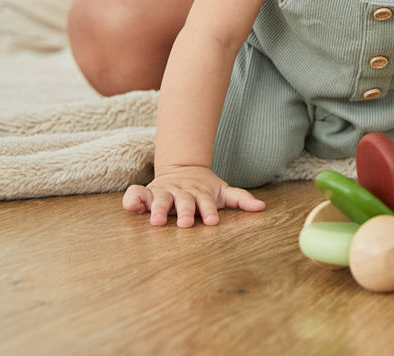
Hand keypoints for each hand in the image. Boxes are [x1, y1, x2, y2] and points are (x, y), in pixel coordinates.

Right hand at [123, 166, 265, 226]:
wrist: (184, 169)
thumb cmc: (204, 189)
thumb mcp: (223, 191)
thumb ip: (240, 198)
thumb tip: (262, 207)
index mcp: (200, 195)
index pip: (206, 204)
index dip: (209, 212)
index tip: (214, 221)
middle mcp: (182, 194)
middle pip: (184, 203)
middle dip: (185, 212)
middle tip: (185, 223)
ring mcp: (164, 193)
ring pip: (160, 200)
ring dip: (157, 210)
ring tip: (155, 221)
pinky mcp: (147, 194)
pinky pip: (135, 195)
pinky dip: (132, 199)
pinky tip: (130, 207)